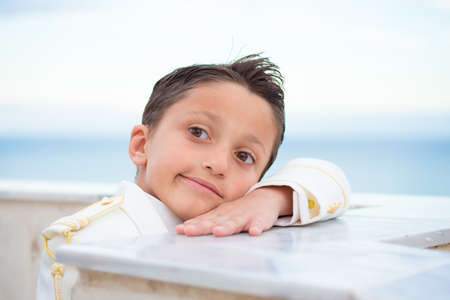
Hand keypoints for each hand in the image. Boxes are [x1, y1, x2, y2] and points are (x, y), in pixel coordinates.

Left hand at [175, 186, 292, 236]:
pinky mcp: (260, 219)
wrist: (264, 199)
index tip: (179, 230)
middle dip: (202, 227)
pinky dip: (257, 228)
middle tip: (189, 231)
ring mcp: (245, 216)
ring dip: (226, 227)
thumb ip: (205, 221)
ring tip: (218, 232)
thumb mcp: (221, 215)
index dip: (192, 225)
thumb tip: (184, 228)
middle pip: (215, 222)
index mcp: (220, 214)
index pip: (204, 220)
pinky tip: (254, 232)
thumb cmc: (239, 211)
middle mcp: (230, 215)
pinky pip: (259, 224)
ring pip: (235, 223)